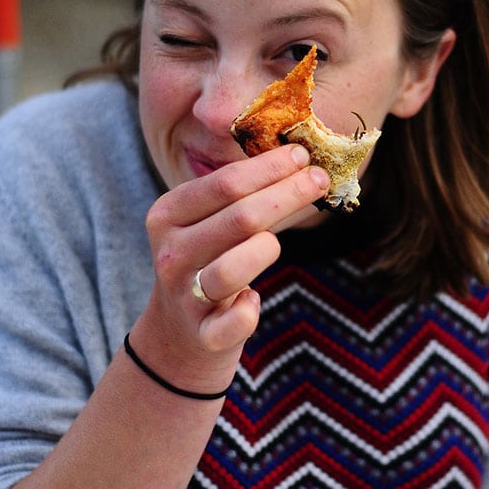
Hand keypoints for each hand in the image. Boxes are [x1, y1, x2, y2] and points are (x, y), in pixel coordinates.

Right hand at [130, 144, 328, 392]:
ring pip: (234, 267)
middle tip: (320, 179)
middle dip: (288, 194)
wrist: (180, 332)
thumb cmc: (211, 259)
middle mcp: (171, 253)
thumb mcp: (210, 220)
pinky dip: (249, 310)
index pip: (225, 183)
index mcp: (168, 214)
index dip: (269, 167)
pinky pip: (235, 322)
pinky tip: (253, 300)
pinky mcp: (202, 334)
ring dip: (267, 249)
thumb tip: (299, 155)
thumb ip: (242, 190)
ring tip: (275, 244)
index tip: (303, 154)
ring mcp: (184, 295)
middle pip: (239, 218)